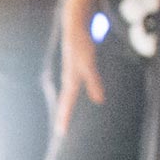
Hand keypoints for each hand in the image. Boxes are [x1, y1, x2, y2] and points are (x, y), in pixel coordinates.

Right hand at [55, 13, 104, 136]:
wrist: (74, 27)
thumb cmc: (81, 45)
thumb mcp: (90, 64)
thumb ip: (94, 82)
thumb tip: (99, 100)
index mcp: (71, 80)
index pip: (67, 103)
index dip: (65, 117)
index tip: (61, 132)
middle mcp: (68, 78)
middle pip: (65, 101)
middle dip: (63, 116)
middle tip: (60, 130)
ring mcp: (69, 73)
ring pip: (67, 95)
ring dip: (66, 107)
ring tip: (65, 118)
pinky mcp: (73, 68)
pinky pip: (71, 88)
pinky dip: (71, 97)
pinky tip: (74, 97)